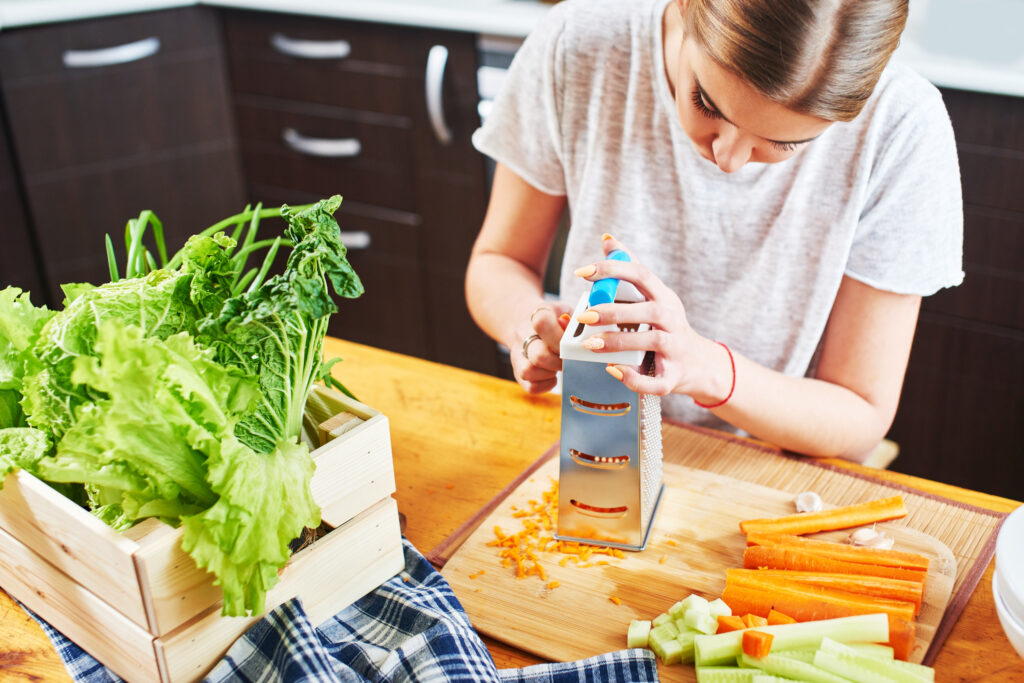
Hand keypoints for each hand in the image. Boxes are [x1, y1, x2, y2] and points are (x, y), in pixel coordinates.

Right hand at [510, 301, 572, 393]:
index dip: (558, 338)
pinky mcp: (518, 371)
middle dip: (559, 363)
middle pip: (538, 355)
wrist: (527, 322)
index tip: (570, 345)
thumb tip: (580, 338)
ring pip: (528, 372)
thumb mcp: (566, 312)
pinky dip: (546, 385)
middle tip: (569, 361)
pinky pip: (530, 386)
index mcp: (537, 316)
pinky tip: (552, 376)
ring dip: (549, 374)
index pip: (542, 324)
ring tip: (558, 366)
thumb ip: (574, 324)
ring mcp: (518, 354)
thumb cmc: (554, 319)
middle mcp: (523, 335)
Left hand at [572, 236, 728, 402]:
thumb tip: (607, 238)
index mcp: (664, 298)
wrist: (698, 364)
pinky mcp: (673, 377)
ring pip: (651, 343)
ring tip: (590, 344)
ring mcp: (675, 349)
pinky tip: (612, 370)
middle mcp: (673, 321)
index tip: (582, 272)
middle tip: (584, 315)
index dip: (612, 270)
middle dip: (614, 312)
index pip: (641, 275)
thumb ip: (629, 268)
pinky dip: (633, 377)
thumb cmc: (665, 326)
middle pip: (648, 311)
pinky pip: (655, 380)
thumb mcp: (653, 296)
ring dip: (619, 343)